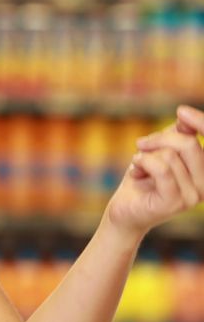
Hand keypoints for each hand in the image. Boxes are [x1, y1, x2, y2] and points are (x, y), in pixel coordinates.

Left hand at [104, 105, 203, 236]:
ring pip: (170, 155)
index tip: (181, 112)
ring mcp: (193, 195)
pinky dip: (143, 162)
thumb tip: (185, 115)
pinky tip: (135, 169)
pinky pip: (162, 169)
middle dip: (158, 139)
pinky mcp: (174, 202)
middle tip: (141, 145)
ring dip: (146, 156)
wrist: (124, 209)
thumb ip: (175, 134)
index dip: (202, 123)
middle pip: (188, 143)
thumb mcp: (159, 150)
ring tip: (139, 166)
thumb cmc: (142, 177)